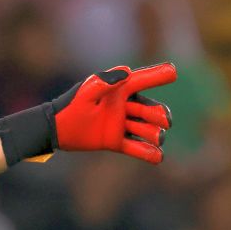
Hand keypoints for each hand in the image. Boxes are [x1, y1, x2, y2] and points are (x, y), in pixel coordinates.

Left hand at [50, 63, 176, 162]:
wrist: (56, 129)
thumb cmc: (70, 106)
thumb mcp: (86, 92)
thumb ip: (104, 83)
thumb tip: (127, 71)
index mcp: (119, 91)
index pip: (142, 81)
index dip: (158, 75)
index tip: (174, 71)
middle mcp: (124, 107)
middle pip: (150, 109)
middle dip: (159, 114)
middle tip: (164, 121)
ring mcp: (121, 125)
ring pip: (146, 129)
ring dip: (154, 134)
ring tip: (156, 138)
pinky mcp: (115, 142)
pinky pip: (136, 148)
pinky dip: (148, 153)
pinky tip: (158, 157)